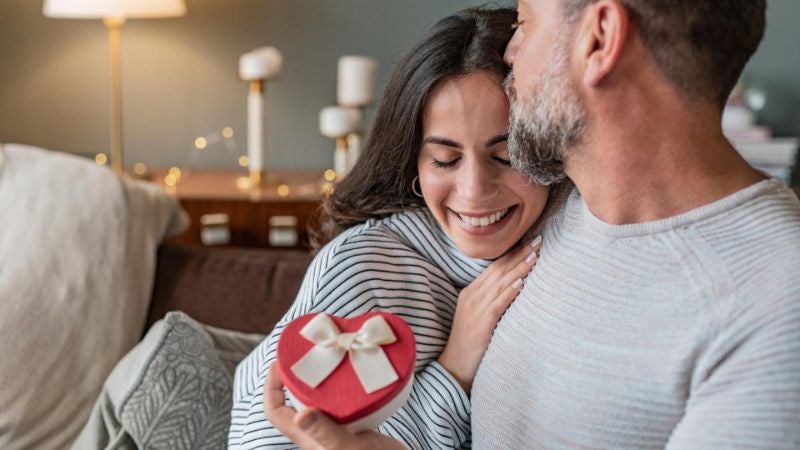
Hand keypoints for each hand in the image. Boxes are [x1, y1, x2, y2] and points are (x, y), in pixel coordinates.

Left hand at [264, 362, 408, 449]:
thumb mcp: (347, 448)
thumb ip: (325, 432)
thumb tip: (300, 416)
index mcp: (307, 438)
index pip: (275, 411)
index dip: (271, 386)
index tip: (280, 362)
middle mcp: (317, 434)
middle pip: (294, 401)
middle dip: (295, 377)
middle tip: (306, 354)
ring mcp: (336, 431)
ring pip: (318, 401)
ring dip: (319, 381)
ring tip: (329, 360)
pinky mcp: (354, 428)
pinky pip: (341, 403)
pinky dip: (342, 388)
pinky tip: (354, 377)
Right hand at [438, 236, 540, 391]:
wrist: (454, 366)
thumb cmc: (469, 343)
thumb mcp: (477, 315)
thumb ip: (491, 300)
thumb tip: (515, 287)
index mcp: (471, 292)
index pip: (495, 267)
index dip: (513, 253)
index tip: (530, 241)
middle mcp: (472, 296)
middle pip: (500, 270)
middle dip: (520, 254)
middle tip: (539, 240)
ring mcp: (476, 309)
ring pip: (501, 283)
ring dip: (519, 268)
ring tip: (535, 255)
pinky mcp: (481, 323)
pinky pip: (498, 304)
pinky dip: (510, 291)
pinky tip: (522, 282)